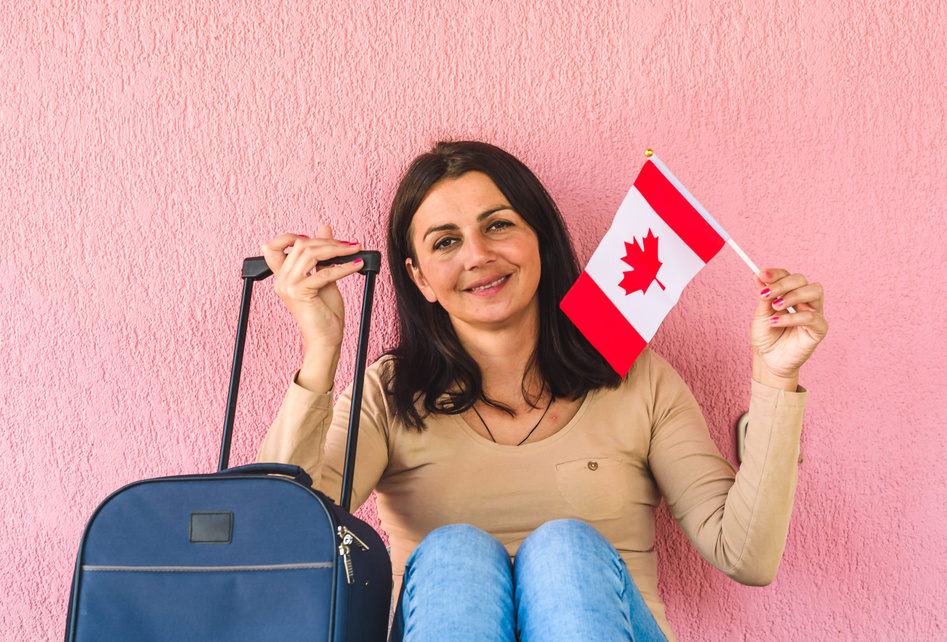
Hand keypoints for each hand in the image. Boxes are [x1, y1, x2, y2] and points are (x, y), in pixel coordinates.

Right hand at [262, 226, 362, 391]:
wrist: (326, 338)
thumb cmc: (325, 311)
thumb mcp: (324, 276)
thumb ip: (322, 254)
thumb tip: (324, 228)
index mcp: (282, 276)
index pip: (272, 247)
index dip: (289, 236)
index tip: (315, 237)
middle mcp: (281, 280)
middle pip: (300, 245)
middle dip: (328, 241)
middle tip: (349, 245)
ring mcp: (288, 287)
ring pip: (310, 253)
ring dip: (336, 249)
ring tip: (354, 251)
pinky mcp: (301, 293)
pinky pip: (324, 272)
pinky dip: (344, 266)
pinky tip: (357, 264)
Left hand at [751, 269, 827, 388]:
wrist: (768, 360)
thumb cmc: (766, 337)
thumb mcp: (761, 314)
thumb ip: (763, 295)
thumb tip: (756, 274)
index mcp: (791, 294)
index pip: (788, 276)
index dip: (776, 273)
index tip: (761, 274)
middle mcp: (805, 301)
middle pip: (802, 280)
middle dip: (783, 284)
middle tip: (766, 294)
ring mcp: (814, 313)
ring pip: (814, 292)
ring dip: (792, 296)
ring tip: (775, 307)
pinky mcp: (819, 329)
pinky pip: (812, 317)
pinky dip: (793, 317)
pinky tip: (776, 323)